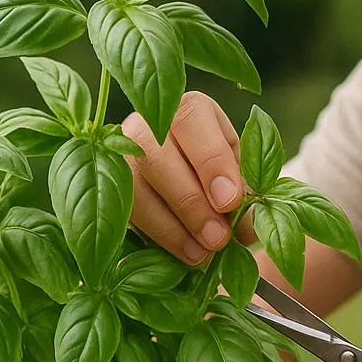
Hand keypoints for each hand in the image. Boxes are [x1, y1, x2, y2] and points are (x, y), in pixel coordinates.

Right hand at [123, 92, 252, 263]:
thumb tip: (246, 224)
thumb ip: (246, 192)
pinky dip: (158, 236)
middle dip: (189, 201)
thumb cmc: (225, 177)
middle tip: (218, 237)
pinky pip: (125, 211)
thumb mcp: (243, 176)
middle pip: (155, 152)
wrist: (200, 187)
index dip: (210, 162)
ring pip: (134, 185)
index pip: (191, 121)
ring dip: (171, 226)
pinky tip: (185, 252)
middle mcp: (148, 123)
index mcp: (189, 109)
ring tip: (203, 252)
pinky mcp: (115, 187)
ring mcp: (121, 154)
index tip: (229, 201)